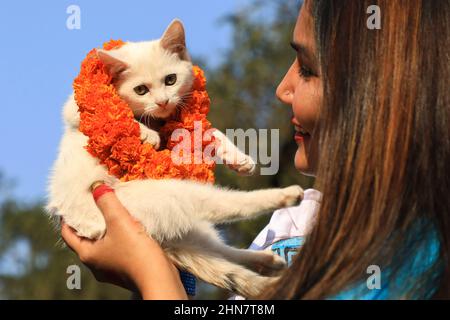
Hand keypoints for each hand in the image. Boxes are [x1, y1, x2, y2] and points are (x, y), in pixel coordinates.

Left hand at [61, 183, 186, 299]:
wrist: (160, 279)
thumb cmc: (136, 253)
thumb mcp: (120, 222)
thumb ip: (107, 202)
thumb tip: (96, 185)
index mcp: (88, 254)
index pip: (68, 234)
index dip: (67, 218)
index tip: (71, 203)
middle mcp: (96, 265)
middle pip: (84, 239)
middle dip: (87, 222)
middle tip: (92, 204)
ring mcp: (111, 269)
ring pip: (102, 245)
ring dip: (104, 231)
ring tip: (111, 214)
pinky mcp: (125, 270)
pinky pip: (116, 250)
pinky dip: (117, 238)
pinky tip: (128, 230)